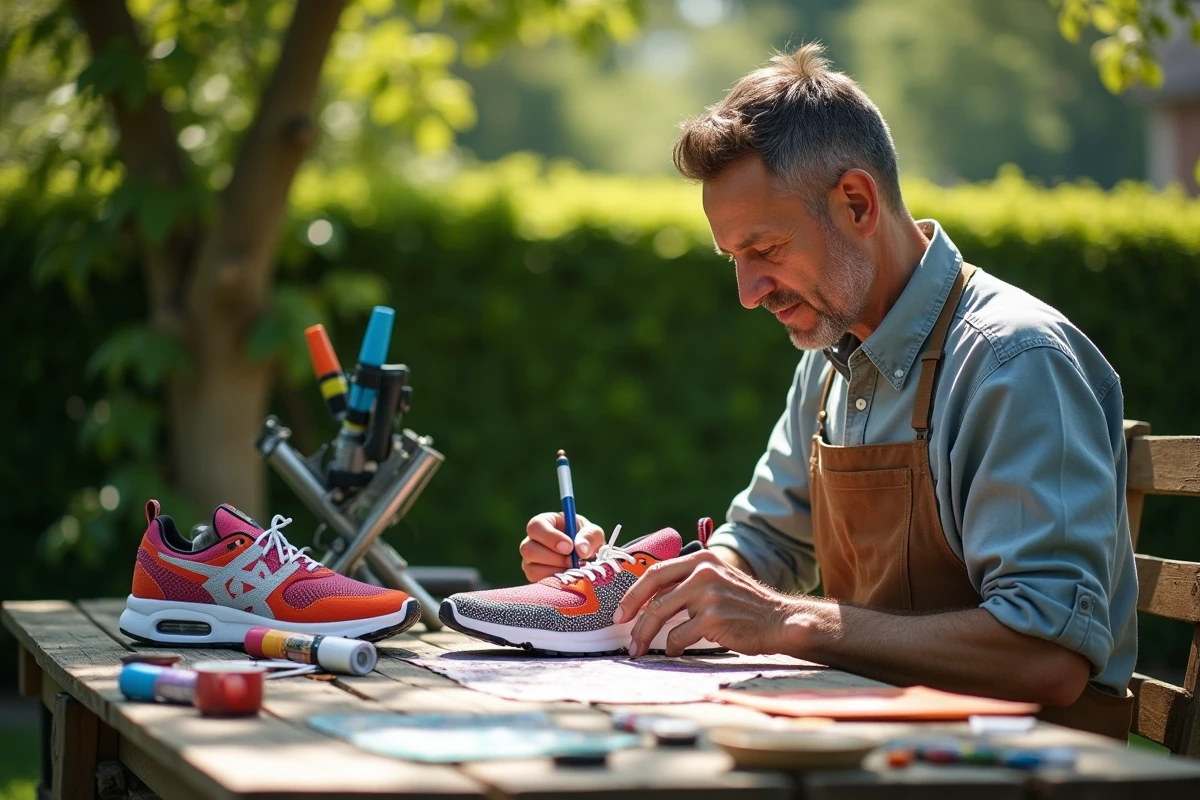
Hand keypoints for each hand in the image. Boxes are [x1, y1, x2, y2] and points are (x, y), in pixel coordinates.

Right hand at [520, 512, 605, 581]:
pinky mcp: (533, 576)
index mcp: (545, 523)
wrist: (586, 560)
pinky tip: (567, 577)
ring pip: (531, 568)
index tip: (569, 547)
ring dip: (555, 571)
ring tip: (572, 569)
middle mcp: (532, 541)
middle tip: (573, 561)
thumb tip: (580, 550)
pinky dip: (554, 582)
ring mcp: (529, 560)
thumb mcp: (593, 533)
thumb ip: (589, 537)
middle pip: (528, 549)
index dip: (550, 537)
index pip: (536, 526)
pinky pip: (537, 582)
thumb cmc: (587, 540)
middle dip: (554, 558)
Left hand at [613, 549, 795, 656]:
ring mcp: (708, 593)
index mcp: (701, 558)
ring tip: (640, 649)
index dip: (634, 593)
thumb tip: (648, 601)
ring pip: (661, 614)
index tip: (622, 611)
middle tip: (625, 634)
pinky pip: (679, 635)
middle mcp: (703, 571)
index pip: (656, 571)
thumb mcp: (717, 581)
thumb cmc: (744, 606)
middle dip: (633, 615)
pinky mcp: (713, 617)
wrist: (779, 620)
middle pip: (654, 593)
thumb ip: (687, 583)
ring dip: (646, 635)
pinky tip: (676, 652)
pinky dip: (673, 647)